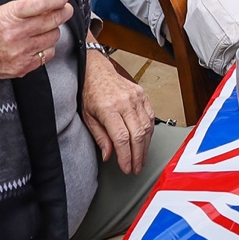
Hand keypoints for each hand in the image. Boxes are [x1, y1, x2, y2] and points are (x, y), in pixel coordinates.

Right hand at [0, 0, 73, 84]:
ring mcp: (21, 52)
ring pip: (54, 36)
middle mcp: (16, 34)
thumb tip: (50, 2)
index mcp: (8, 16)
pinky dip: (47, 46)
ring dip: (53, 29)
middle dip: (63, 11)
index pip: (40, 4)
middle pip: (53, 19)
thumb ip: (25, 7)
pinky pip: (49, 53)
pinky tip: (38, 43)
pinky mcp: (25, 66)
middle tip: (65, 9)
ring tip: (44, 28)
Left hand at [81, 50, 155, 174]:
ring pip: (147, 127)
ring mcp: (136, 97)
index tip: (126, 167)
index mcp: (108, 108)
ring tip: (141, 159)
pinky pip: (150, 117)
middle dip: (138, 156)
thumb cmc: (91, 93)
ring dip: (145, 147)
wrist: (98, 71)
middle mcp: (125, 102)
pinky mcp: (143, 95)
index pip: (121, 138)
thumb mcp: (88, 117)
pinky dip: (149, 132)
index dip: (126, 156)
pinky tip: (146, 142)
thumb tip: (108, 155)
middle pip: (137, 135)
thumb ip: (100, 137)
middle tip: (136, 168)